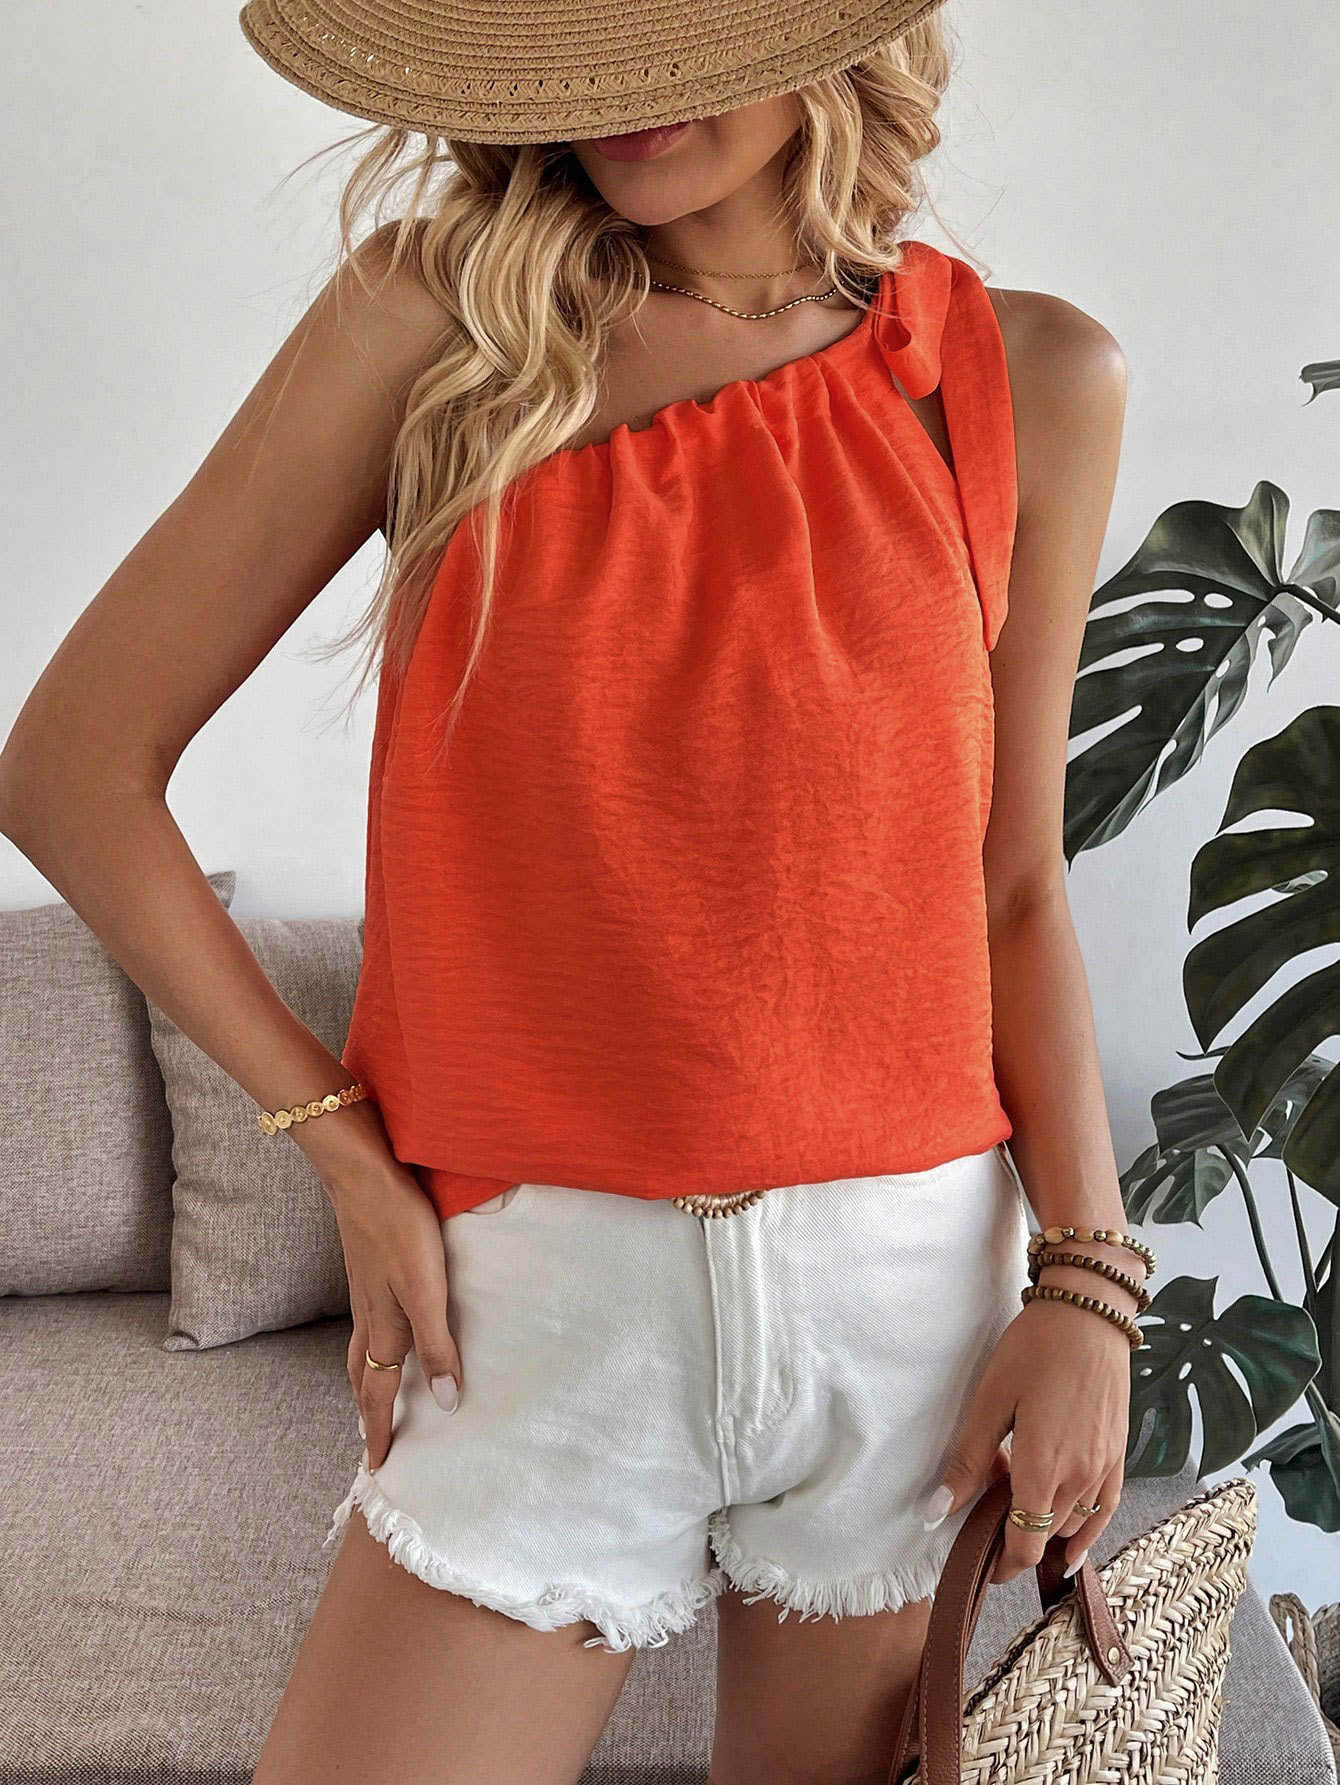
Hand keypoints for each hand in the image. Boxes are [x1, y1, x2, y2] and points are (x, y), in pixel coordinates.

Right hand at [296, 1104, 462, 1469]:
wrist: (362, 1178)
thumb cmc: (399, 1231)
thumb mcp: (428, 1292)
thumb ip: (439, 1345)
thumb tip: (446, 1402)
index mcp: (383, 1330)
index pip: (378, 1395)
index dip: (380, 1432)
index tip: (379, 1467)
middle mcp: (367, 1318)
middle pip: (361, 1378)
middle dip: (367, 1413)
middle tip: (372, 1442)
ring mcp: (363, 1293)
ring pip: (360, 1350)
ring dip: (365, 1380)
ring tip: (373, 1396)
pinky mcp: (367, 1271)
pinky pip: (365, 1324)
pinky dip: (370, 1346)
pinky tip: (384, 1330)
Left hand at [925, 1296, 1131, 1582]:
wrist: (1090, 1317)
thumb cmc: (1034, 1350)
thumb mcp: (990, 1400)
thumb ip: (968, 1460)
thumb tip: (937, 1512)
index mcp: (1042, 1469)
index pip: (1025, 1545)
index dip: (1001, 1565)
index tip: (981, 1566)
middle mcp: (1079, 1478)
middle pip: (1047, 1538)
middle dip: (1016, 1540)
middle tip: (988, 1517)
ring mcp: (1105, 1469)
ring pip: (1074, 1526)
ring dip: (1046, 1529)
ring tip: (1019, 1506)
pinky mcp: (1119, 1456)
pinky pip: (1105, 1510)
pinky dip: (1087, 1531)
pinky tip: (1072, 1541)